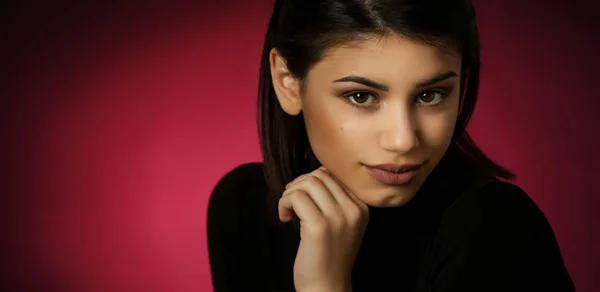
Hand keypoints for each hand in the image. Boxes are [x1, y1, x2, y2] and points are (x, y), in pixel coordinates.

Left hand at [279, 166, 368, 291]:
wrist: (327, 287)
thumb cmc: (328, 256)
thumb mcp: (341, 224)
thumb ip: (334, 200)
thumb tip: (312, 175)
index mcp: (361, 207)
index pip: (333, 174)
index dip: (311, 181)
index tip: (303, 199)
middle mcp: (353, 210)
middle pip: (319, 176)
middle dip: (298, 185)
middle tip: (292, 204)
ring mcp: (338, 218)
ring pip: (307, 184)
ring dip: (290, 194)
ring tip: (288, 210)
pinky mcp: (319, 227)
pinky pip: (296, 198)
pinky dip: (284, 203)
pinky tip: (285, 218)